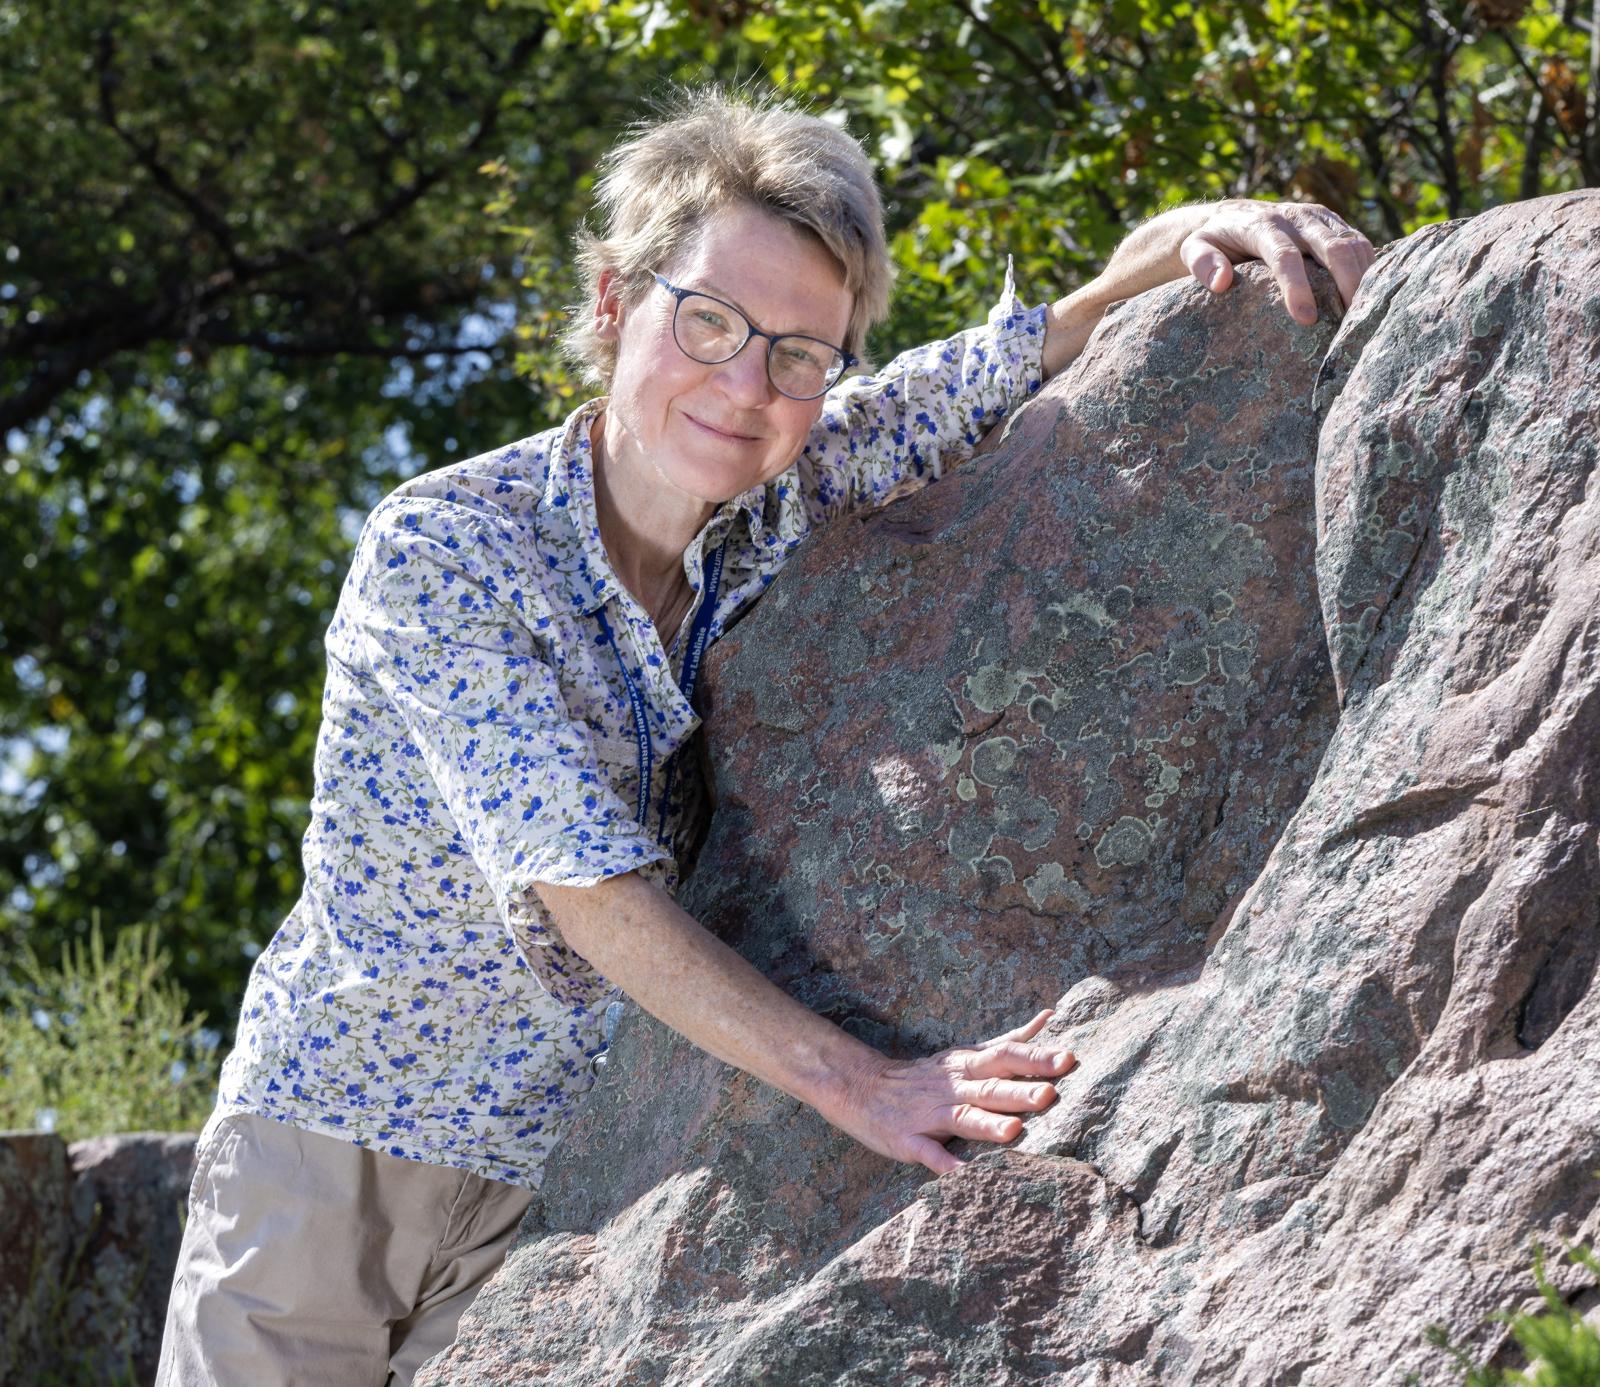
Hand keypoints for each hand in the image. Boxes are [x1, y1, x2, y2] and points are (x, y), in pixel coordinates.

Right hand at [827, 1009, 1076, 1175]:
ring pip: (963, 1118)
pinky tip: (963, 1176)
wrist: (861, 1088)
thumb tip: (1049, 1017)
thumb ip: (1007, 1041)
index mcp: (967, 1065)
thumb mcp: (965, 1052)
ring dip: (989, 1124)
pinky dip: (946, 1164)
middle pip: (990, 1087)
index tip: (1068, 1058)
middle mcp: (952, 1086)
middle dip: (1020, 1091)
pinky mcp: (909, 1140)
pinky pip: (929, 1154)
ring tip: (1014, 1130)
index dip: (1035, 1057)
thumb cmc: (925, 1076)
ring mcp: (930, 1113)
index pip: (1006, 1055)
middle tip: (1051, 1094)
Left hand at [1177, 199, 1375, 324]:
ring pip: (1353, 244)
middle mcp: (1296, 216)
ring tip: (1365, 315)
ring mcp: (1318, 218)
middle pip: (1332, 247)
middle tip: (1352, 322)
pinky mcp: (1333, 222)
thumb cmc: (1212, 241)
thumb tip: (1220, 283)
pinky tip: (1370, 297)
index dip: (1297, 287)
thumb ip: (1201, 263)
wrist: (1231, 215)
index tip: (1307, 319)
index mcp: (1263, 225)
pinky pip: (1360, 243)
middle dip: (1346, 283)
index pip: (1285, 256)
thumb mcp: (1193, 250)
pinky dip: (1369, 268)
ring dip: (1363, 278)